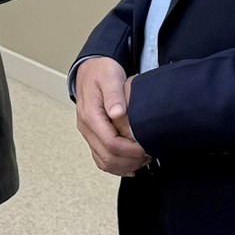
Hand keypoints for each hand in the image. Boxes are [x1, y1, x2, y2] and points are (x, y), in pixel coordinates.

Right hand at [72, 57, 146, 176]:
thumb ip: (114, 94)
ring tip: (142, 160)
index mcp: (90, 115)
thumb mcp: (110, 76)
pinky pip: (101, 158)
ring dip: (124, 166)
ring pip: (104, 161)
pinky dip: (116, 165)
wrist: (90, 69)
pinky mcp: (92, 135)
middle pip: (107, 157)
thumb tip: (117, 113)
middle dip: (130, 160)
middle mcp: (86, 127)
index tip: (146, 147)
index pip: (110, 143)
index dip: (130, 150)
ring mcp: (88, 133)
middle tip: (148, 155)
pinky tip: (131, 164)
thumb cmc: (101, 71)